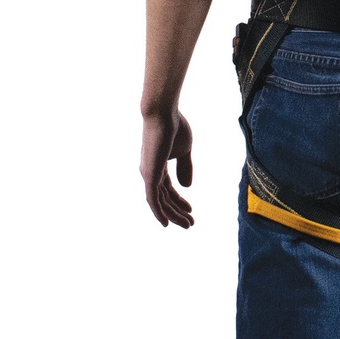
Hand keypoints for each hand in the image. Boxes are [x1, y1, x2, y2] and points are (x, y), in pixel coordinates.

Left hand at [140, 109, 194, 227]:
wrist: (164, 113)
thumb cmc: (174, 126)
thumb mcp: (184, 150)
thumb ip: (185, 168)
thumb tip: (187, 187)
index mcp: (157, 166)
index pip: (167, 189)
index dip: (178, 201)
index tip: (191, 210)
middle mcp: (150, 172)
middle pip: (163, 199)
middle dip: (177, 212)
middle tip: (190, 224)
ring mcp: (148, 174)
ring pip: (159, 202)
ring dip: (173, 215)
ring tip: (188, 225)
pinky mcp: (149, 175)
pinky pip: (153, 199)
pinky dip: (159, 212)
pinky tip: (166, 223)